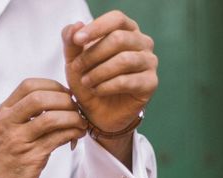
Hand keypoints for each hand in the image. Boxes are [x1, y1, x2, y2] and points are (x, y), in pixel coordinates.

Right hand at [0, 78, 86, 177]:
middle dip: (64, 100)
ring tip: (81, 123)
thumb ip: (26, 113)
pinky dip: (73, 133)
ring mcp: (19, 141)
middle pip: (40, 98)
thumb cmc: (5, 155)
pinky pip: (57, 138)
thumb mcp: (8, 128)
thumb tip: (59, 99)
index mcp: (4, 112)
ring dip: (73, 118)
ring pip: (51, 118)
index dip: (52, 85)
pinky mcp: (31, 157)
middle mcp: (9, 123)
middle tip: (76, 108)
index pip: (29, 86)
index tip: (65, 94)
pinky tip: (77, 135)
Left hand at [62, 10, 158, 132]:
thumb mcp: (74, 62)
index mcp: (126, 31)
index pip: (116, 19)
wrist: (97, 113)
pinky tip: (97, 91)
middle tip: (76, 68)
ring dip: (98, 72)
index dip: (96, 27)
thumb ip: (71, 43)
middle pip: (119, 39)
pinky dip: (106, 86)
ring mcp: (149, 62)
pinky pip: (127, 81)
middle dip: (92, 55)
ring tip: (86, 82)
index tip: (76, 40)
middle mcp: (142, 43)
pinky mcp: (150, 83)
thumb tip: (75, 25)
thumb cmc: (89, 81)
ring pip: (124, 60)